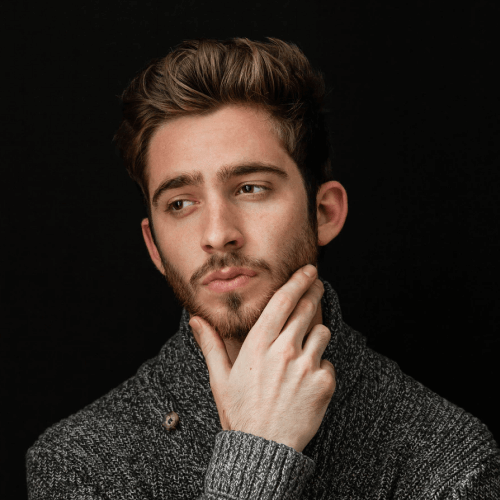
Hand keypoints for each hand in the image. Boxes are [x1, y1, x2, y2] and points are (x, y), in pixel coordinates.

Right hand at [189, 265, 335, 452]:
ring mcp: (306, 366)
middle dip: (314, 293)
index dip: (298, 281)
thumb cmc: (240, 413)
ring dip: (317, 334)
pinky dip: (321, 366)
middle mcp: (284, 350)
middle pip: (306, 309)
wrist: (264, 450)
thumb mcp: (220, 378)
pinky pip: (329, 362)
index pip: (282, 301)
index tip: (308, 270)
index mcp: (258, 345)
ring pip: (323, 332)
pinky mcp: (324, 383)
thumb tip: (196, 320)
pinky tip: (306, 381)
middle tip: (317, 287)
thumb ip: (210, 345)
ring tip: (305, 347)